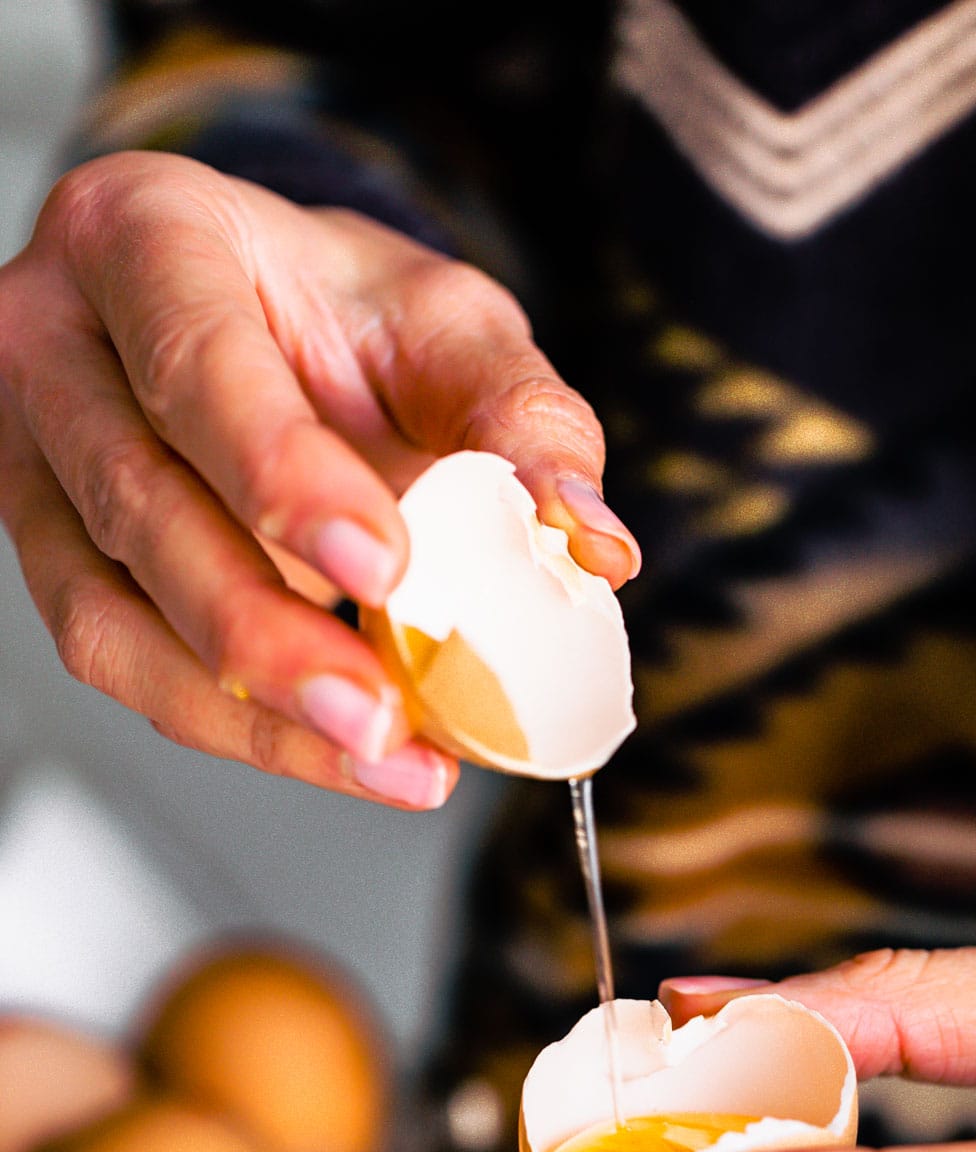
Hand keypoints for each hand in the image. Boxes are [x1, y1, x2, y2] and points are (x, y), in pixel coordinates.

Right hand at [0, 152, 638, 806]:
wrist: (270, 324)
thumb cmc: (344, 316)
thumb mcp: (451, 327)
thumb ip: (522, 418)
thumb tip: (590, 544)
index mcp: (146, 238)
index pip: (196, 364)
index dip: (281, 474)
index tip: (383, 568)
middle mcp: (58, 345)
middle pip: (138, 504)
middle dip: (265, 631)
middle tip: (381, 714)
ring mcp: (33, 462)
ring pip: (105, 614)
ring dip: (246, 712)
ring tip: (379, 758)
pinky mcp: (55, 558)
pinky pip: (122, 664)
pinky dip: (235, 728)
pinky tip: (335, 753)